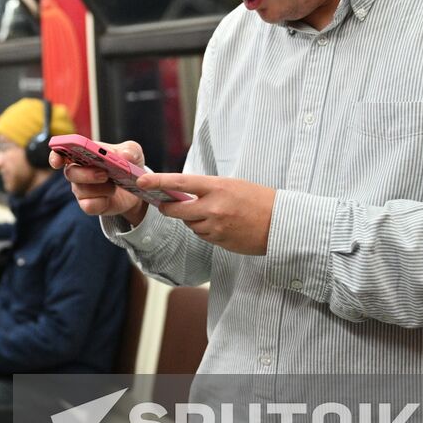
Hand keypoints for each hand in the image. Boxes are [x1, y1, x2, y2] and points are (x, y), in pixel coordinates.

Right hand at [50, 140, 148, 225]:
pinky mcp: (89, 205)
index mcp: (83, 153)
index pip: (61, 153)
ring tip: (114, 185)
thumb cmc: (127, 164)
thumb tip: (124, 155)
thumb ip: (129, 150)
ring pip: (81, 190)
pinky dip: (102, 201)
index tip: (57, 161)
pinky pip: (89, 205)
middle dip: (86, 174)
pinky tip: (110, 197)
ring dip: (101, 188)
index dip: (56, 156)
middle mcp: (78, 171)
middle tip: (104, 174)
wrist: (136, 187)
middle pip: (70, 173)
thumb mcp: (132, 153)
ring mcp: (82, 189)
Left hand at [140, 173, 275, 254]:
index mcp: (217, 187)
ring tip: (214, 213)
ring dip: (193, 220)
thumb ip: (207, 188)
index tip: (141, 180)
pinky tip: (222, 225)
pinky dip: (205, 230)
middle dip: (167, 208)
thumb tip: (184, 191)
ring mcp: (215, 227)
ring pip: (189, 224)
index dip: (158, 182)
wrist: (281, 223)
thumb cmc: (258, 199)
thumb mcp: (232, 185)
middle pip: (176, 210)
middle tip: (165, 204)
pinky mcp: (219, 242)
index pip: (180, 182)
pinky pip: (202, 235)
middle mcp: (213, 208)